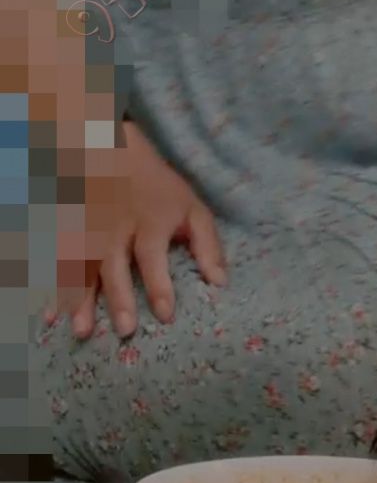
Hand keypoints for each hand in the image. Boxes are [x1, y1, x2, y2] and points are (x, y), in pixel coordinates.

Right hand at [47, 121, 225, 338]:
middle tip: (125, 330)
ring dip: (81, 301)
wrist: (109, 150)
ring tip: (83, 332)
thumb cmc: (158, 188)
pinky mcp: (67, 235)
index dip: (159, 285)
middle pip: (114, 264)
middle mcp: (115, 227)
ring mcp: (87, 231)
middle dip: (119, 298)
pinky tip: (49, 319)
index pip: (153, 255)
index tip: (165, 315)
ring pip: (81, 269)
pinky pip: (57, 266)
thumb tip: (220, 284)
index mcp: (149, 221)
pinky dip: (51, 292)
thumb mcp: (191, 207)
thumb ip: (207, 245)